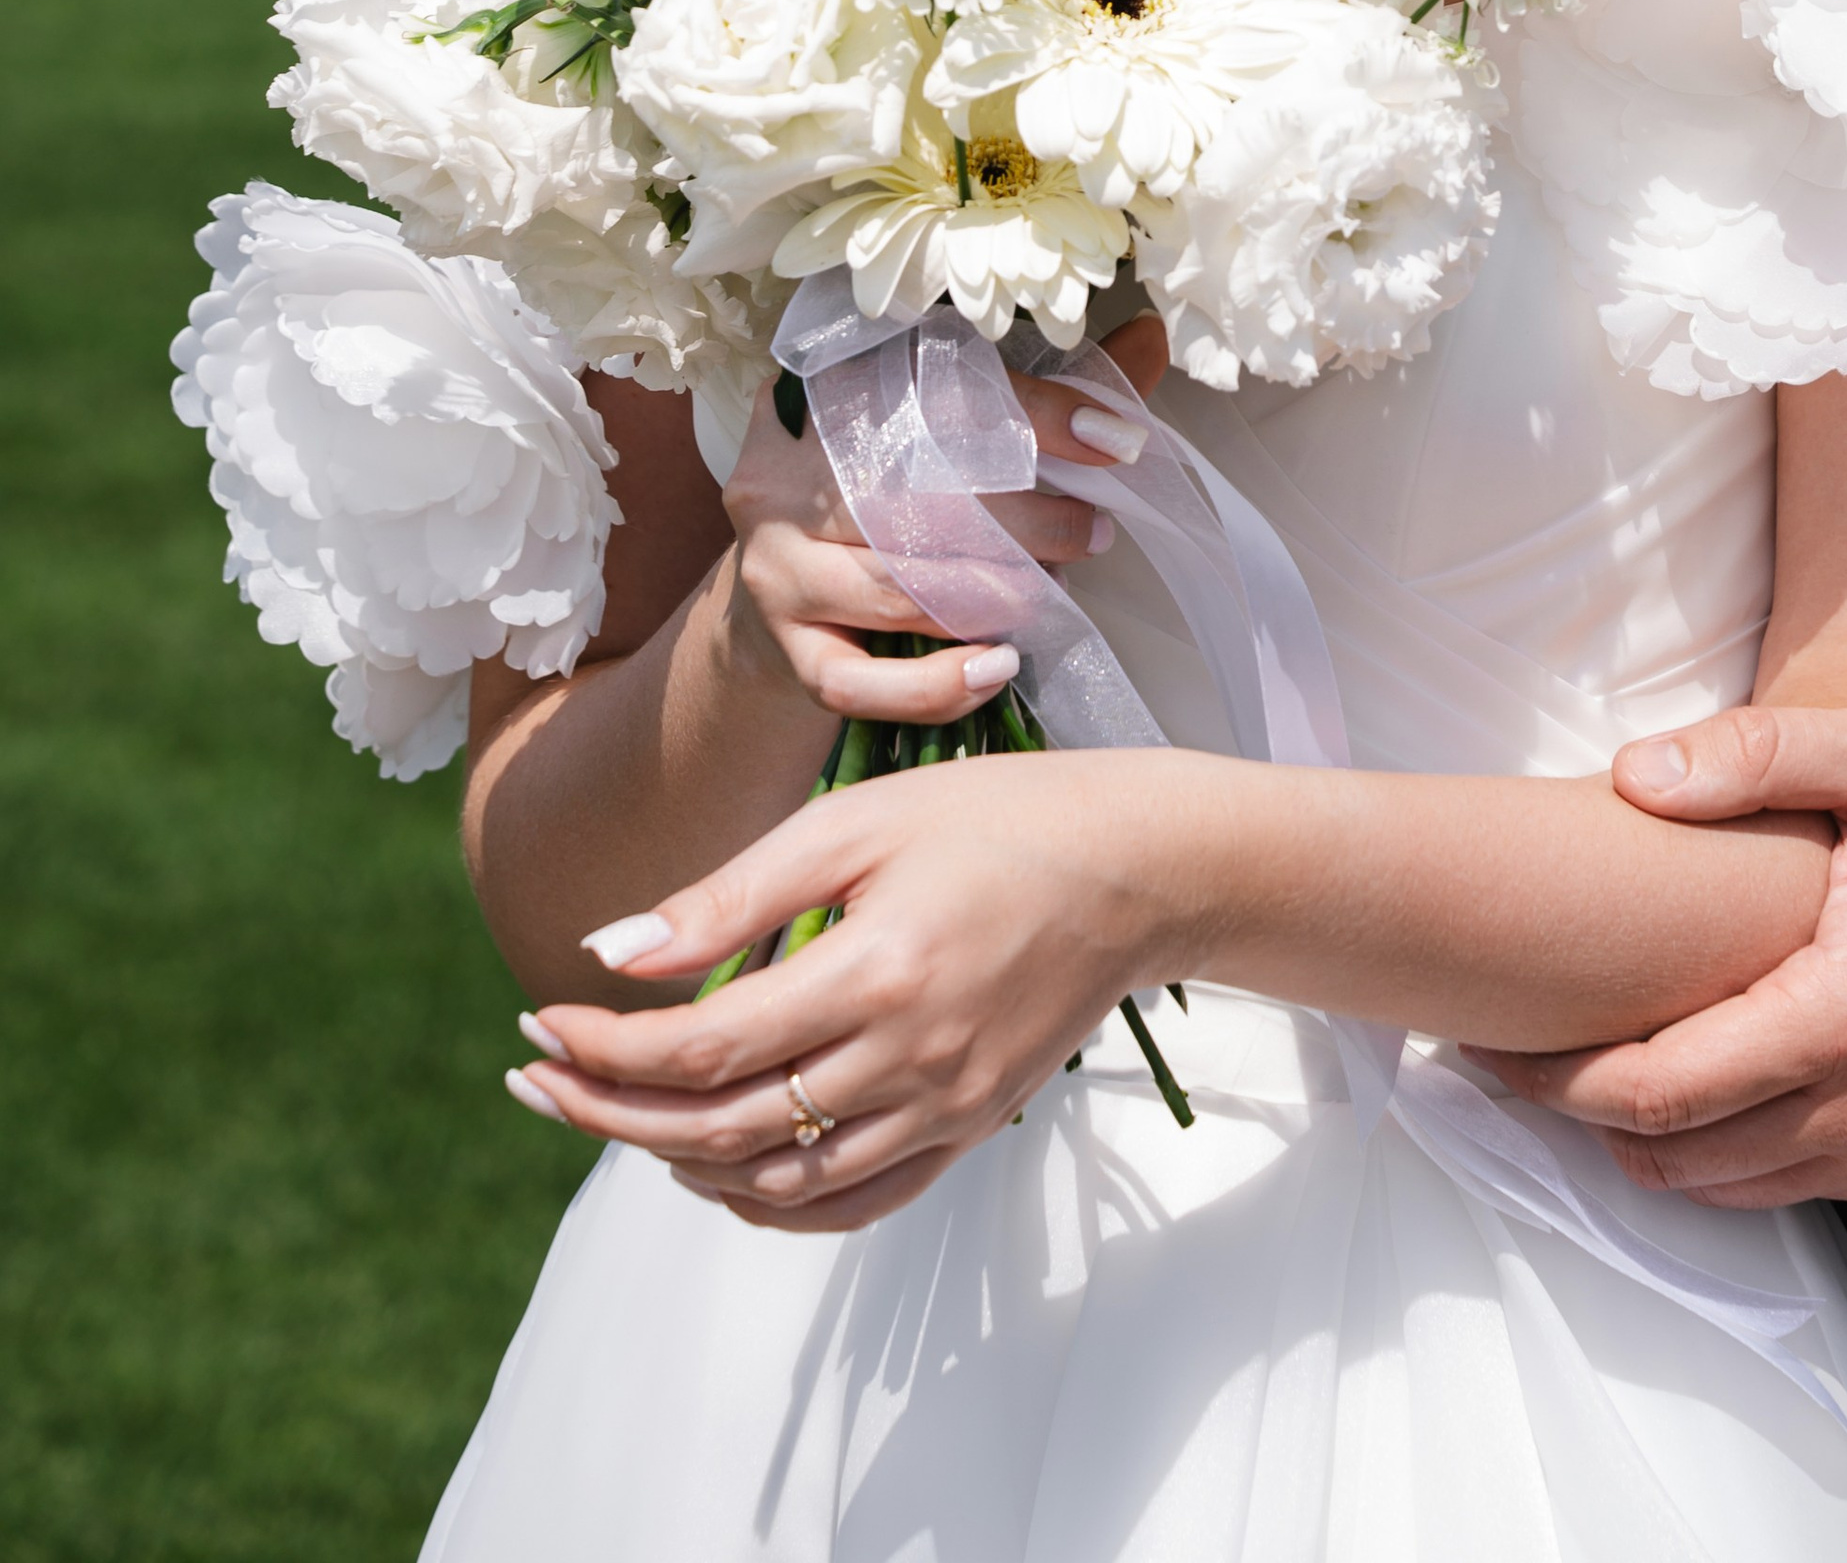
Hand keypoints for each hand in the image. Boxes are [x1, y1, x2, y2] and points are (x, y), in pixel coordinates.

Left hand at [506, 739, 1204, 1233]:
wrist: (1137, 869)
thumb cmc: (992, 818)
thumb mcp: (856, 821)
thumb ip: (730, 896)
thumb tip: (606, 953)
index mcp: (875, 974)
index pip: (702, 1050)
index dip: (603, 1051)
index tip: (535, 1025)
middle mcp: (907, 1062)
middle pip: (721, 1128)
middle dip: (608, 1110)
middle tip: (532, 1079)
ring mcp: (942, 1112)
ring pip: (776, 1183)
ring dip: (673, 1158)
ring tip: (606, 1110)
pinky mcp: (967, 1132)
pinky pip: (846, 1204)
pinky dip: (764, 1199)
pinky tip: (711, 1161)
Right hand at [721, 313, 1168, 735]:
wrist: (792, 571)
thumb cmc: (894, 476)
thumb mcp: (960, 414)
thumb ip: (1052, 385)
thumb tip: (1152, 341)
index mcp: (829, 383)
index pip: (935, 388)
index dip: (1033, 413)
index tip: (1113, 439)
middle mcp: (784, 468)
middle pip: (914, 495)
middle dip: (1023, 521)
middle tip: (1093, 529)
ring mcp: (774, 562)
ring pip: (894, 588)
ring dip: (991, 596)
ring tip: (1056, 590)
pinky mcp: (784, 644)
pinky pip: (857, 681)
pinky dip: (933, 684)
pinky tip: (996, 669)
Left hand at [1473, 703, 1846, 1205]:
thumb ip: (1755, 755)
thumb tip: (1630, 775)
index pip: (1661, 1091)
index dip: (1555, 1080)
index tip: (1486, 1043)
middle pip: (1680, 1160)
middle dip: (1582, 1119)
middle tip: (1514, 1059)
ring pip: (1740, 1189)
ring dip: (1658, 1146)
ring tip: (1594, 1070)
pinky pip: (1811, 1186)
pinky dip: (1742, 1154)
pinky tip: (1711, 1085)